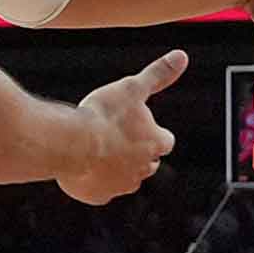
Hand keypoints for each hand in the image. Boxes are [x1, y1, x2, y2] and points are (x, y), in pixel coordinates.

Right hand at [57, 50, 187, 205]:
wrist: (72, 144)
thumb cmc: (104, 114)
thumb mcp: (133, 87)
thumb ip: (158, 74)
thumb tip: (182, 56)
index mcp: (155, 143)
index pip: (165, 141)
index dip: (154, 133)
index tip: (141, 126)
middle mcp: (143, 168)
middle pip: (148, 163)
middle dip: (137, 153)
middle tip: (116, 137)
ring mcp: (121, 186)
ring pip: (125, 179)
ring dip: (117, 168)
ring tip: (97, 151)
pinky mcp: (99, 196)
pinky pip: (101, 191)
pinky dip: (95, 182)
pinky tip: (83, 166)